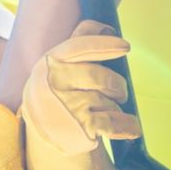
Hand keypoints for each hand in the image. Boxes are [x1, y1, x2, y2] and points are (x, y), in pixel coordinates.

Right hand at [21, 21, 141, 154]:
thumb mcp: (55, 70)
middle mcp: (54, 83)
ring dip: (114, 107)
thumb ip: (77, 47)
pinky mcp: (81, 127)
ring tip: (105, 112)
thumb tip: (107, 28)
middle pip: (102, 76)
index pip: (79, 46)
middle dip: (116, 86)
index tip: (125, 46)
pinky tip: (131, 127)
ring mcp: (68, 105)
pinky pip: (116, 121)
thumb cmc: (55, 98)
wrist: (39, 141)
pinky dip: (128, 125)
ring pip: (109, 100)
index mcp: (49, 63)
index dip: (104, 44)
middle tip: (117, 92)